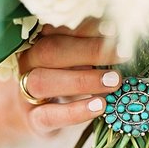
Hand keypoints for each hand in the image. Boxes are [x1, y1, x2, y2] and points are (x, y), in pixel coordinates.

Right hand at [14, 20, 124, 136]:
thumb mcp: (79, 58)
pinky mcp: (32, 120)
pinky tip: (100, 106)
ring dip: (83, 80)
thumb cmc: (68, 78)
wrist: (40, 116)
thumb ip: (93, 47)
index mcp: (37, 40)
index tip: (115, 28)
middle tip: (123, 54)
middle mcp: (27, 63)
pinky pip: (48, 115)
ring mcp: (25, 92)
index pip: (57, 28)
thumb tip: (122, 35)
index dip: (85, 27)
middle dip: (89, 51)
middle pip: (49, 51)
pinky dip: (76, 111)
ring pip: (43, 82)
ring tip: (114, 82)